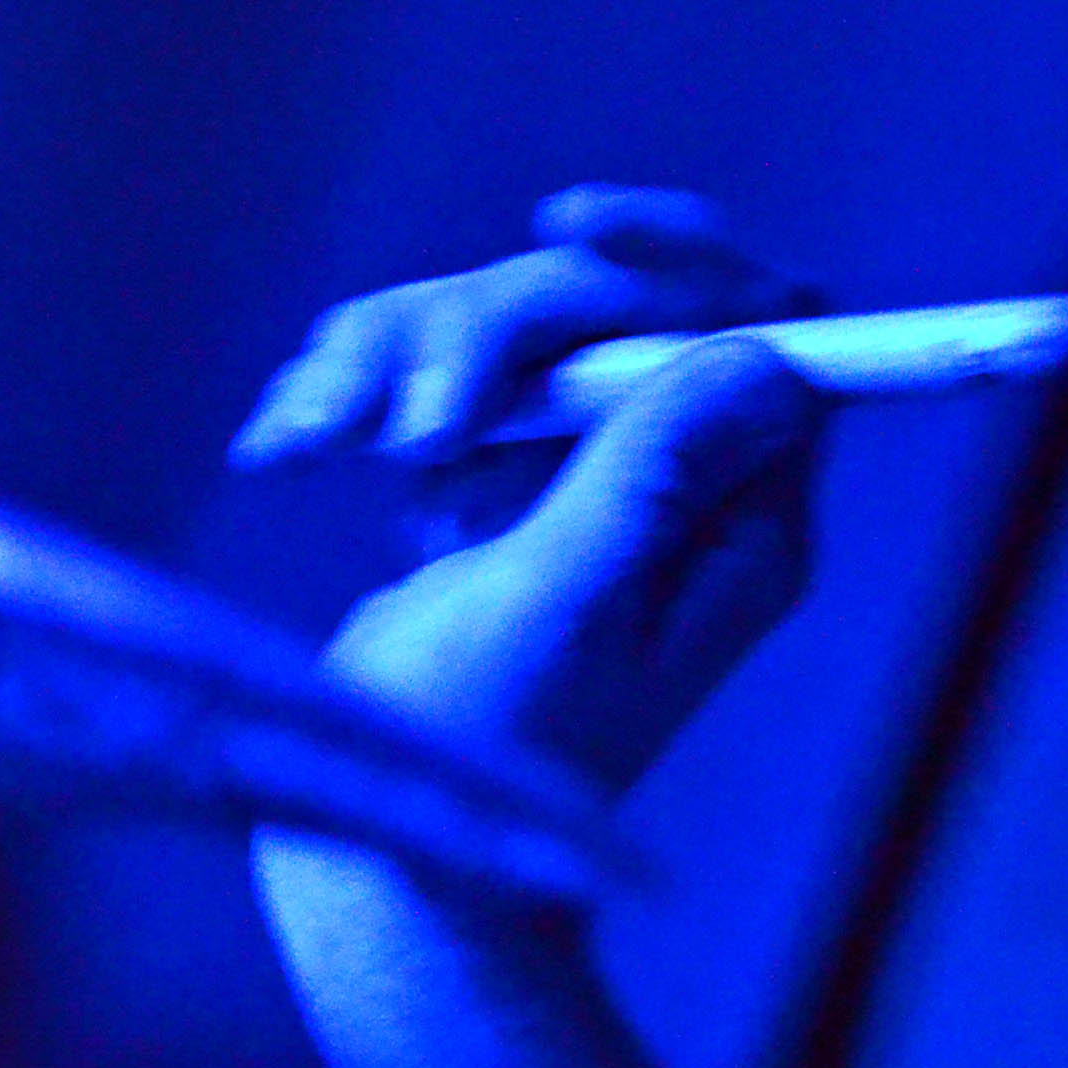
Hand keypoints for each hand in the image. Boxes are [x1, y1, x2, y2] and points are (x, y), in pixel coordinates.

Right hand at [232, 187, 826, 797]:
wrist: (387, 835)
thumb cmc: (485, 741)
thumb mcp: (574, 599)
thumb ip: (662, 470)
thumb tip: (773, 352)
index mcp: (741, 522)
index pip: (764, 325)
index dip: (676, 257)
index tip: (569, 232)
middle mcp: (678, 489)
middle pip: (611, 304)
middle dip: (492, 332)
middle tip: (421, 437)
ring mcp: (581, 478)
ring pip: (503, 322)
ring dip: (394, 361)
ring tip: (329, 447)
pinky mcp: (493, 479)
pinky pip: (428, 367)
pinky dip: (352, 389)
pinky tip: (295, 446)